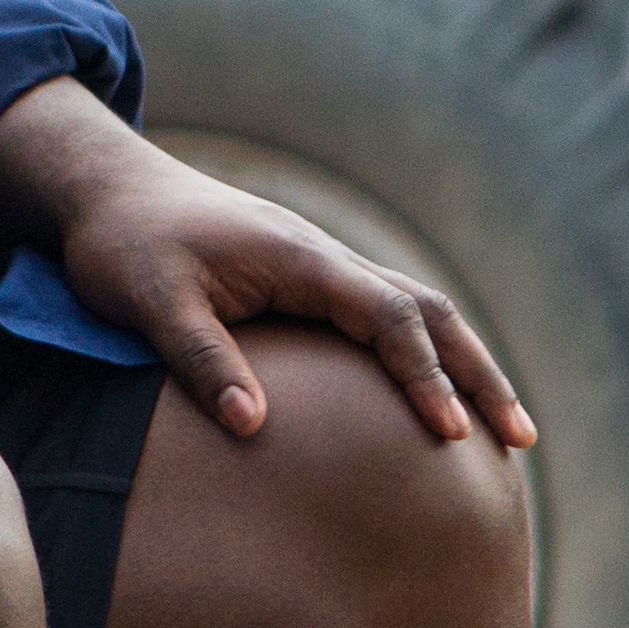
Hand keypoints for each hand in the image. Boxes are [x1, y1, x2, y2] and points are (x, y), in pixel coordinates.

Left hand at [0, 79, 532, 449]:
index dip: (423, 376)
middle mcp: (324, 259)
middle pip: (428, 311)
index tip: (450, 434)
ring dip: (462, 363)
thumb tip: (254, 428)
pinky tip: (434, 396)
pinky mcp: (307, 281)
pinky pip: (385, 316)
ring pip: (416, 310)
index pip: (387, 318)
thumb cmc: (125, 246)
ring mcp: (320, 267)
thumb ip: (202, 359)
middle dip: (478, 373)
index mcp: (301, 261)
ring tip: (502, 428)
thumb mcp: (151, 303)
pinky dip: (425, 353)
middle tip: (522, 438)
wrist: (107, 189)